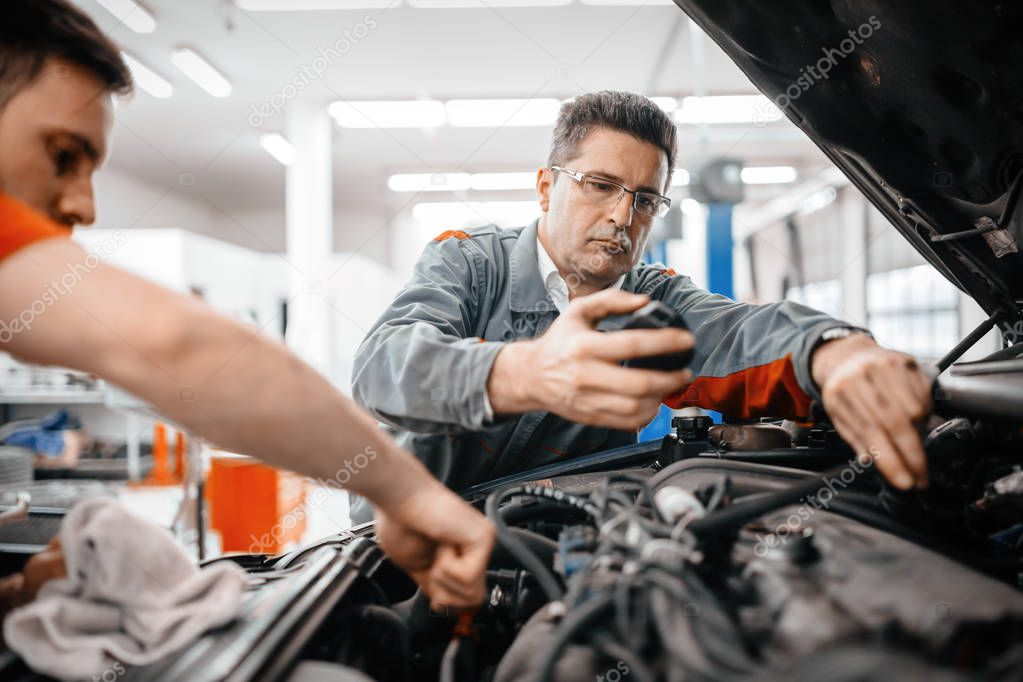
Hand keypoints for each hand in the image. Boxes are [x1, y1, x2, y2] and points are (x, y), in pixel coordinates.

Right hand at [374, 483, 494, 610]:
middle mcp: (477, 546)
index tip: (436, 599)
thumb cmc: (400, 522)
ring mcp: (483, 541)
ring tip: (436, 551)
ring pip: (472, 593)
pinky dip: (446, 566)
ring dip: (443, 577)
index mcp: (463, 552)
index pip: (471, 596)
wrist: (396, 499)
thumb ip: (436, 587)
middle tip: (432, 565)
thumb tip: (448, 609)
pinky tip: (441, 544)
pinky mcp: (483, 537)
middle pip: (474, 600)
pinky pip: (467, 577)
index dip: (451, 604)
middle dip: (445, 592)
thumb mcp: (418, 567)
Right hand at [488, 290, 693, 430]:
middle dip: (670, 378)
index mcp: (584, 346)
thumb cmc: (558, 342)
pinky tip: (653, 402)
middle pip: (638, 383)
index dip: (664, 343)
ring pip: (635, 407)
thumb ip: (611, 301)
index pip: (632, 344)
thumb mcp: (578, 311)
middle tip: (684, 371)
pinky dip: (647, 415)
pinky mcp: (590, 417)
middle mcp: (585, 375)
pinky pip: (626, 422)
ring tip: (671, 385)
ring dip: (661, 397)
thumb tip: (644, 302)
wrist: (530, 375)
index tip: (685, 340)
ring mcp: (588, 400)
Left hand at [812, 334, 932, 489]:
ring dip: (920, 432)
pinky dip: (925, 412)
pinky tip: (914, 415)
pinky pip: (924, 395)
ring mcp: (885, 366)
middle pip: (896, 422)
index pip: (870, 433)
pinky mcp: (905, 361)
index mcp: (841, 394)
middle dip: (913, 456)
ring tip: (913, 439)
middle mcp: (862, 377)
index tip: (905, 482)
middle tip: (922, 476)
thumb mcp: (840, 416)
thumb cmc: (844, 391)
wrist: (848, 356)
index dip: (891, 461)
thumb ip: (858, 440)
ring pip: (915, 410)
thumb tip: (877, 465)